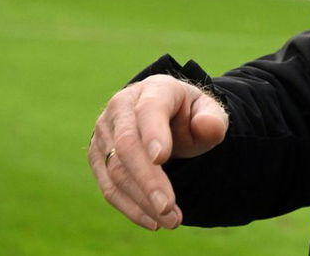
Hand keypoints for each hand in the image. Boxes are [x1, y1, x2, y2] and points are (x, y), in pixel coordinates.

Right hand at [88, 75, 228, 229]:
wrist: (166, 116)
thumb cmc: (189, 115)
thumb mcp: (208, 112)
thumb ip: (212, 119)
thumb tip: (205, 127)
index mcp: (154, 88)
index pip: (149, 110)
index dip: (153, 133)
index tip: (162, 158)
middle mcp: (121, 106)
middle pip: (127, 144)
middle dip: (147, 179)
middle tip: (168, 208)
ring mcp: (104, 131)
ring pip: (115, 170)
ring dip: (141, 200)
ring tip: (170, 220)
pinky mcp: (97, 155)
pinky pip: (108, 186)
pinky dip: (129, 206)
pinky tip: (152, 221)